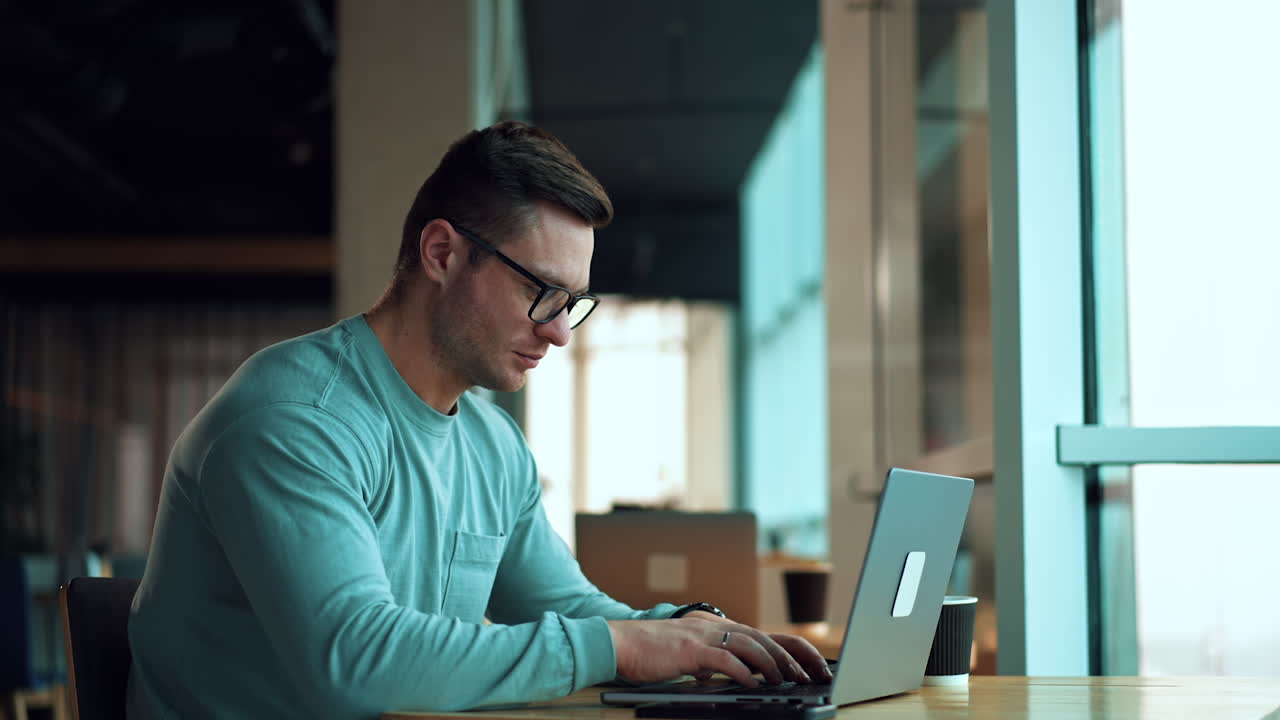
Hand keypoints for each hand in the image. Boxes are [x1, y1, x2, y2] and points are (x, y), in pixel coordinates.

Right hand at [607, 617, 830, 687]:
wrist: (619, 643)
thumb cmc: (652, 653)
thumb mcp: (692, 654)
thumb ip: (716, 660)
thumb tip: (740, 675)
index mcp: (717, 628)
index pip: (764, 635)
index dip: (792, 648)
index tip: (813, 664)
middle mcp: (715, 627)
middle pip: (764, 637)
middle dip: (793, 657)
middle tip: (814, 674)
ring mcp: (703, 636)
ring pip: (750, 644)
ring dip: (774, 664)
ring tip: (790, 680)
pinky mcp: (689, 650)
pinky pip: (723, 659)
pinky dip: (742, 672)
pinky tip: (754, 684)